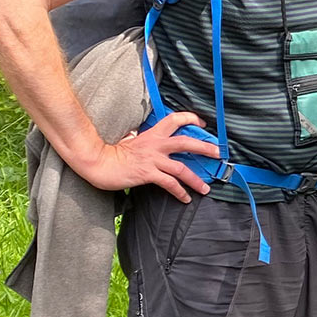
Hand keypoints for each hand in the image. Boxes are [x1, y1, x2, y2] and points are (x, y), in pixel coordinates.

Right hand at [75, 111, 218, 202]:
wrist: (99, 162)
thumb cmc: (112, 152)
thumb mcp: (129, 140)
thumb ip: (139, 137)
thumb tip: (138, 135)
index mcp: (152, 134)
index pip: (174, 119)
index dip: (190, 118)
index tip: (202, 122)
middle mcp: (156, 145)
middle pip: (186, 142)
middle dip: (204, 147)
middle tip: (217, 153)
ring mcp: (153, 159)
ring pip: (181, 167)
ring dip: (196, 179)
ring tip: (206, 188)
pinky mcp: (148, 174)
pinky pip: (169, 183)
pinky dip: (180, 192)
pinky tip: (186, 198)